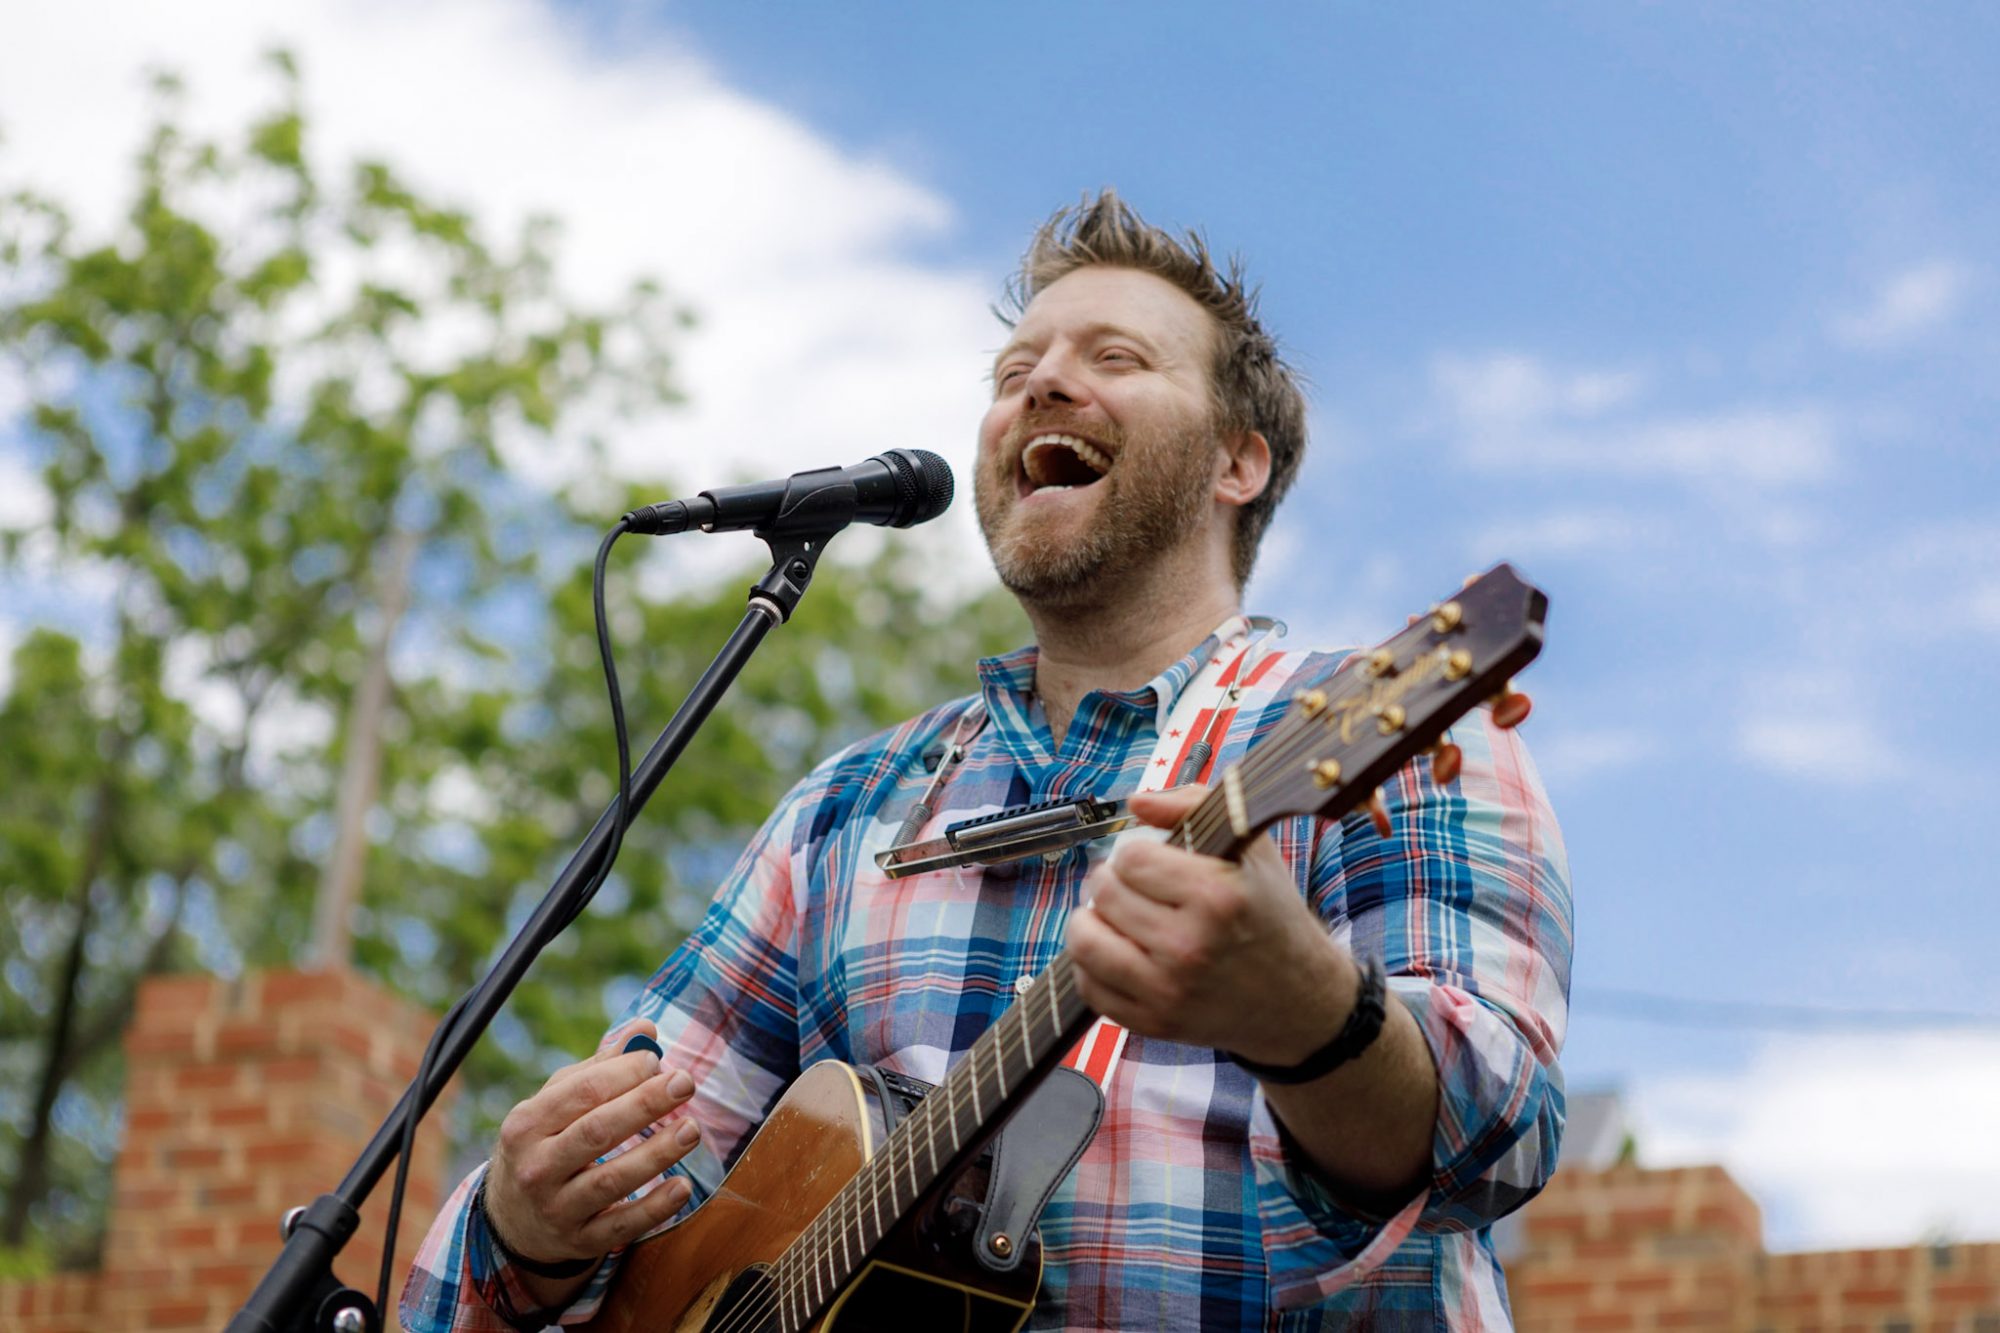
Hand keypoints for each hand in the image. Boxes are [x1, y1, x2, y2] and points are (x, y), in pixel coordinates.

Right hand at [484, 1019, 703, 1264]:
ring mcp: (557, 1208)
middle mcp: (537, 1168)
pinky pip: (621, 1226)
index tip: (657, 1061)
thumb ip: (601, 1067)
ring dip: (656, 1154)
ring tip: (691, 1130)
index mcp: (527, 1124)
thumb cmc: (545, 1143)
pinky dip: (654, 1208)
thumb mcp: (557, 1103)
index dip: (623, 1074)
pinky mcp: (580, 1240)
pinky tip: (683, 1186)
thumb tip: (646, 1029)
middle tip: (684, 1084)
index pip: (580, 1093)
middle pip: (596, 1132)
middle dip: (644, 1105)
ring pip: (611, 1180)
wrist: (514, 1219)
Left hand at [1067, 785, 1353, 1063]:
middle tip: (1129, 887)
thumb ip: (1192, 806)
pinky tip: (1116, 952)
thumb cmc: (1270, 916)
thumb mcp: (1250, 848)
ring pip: (1085, 941)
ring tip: (1110, 916)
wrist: (1298, 999)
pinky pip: (1090, 987)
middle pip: (1104, 893)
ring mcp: (1169, 990)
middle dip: (1112, 882)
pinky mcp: (1154, 1022)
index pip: (1131, 858)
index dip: (1136, 853)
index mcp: (1217, 896)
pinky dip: (1092, 966)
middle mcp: (1190, 945)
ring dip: (1090, 921)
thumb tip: (1136, 802)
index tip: (1150, 862)